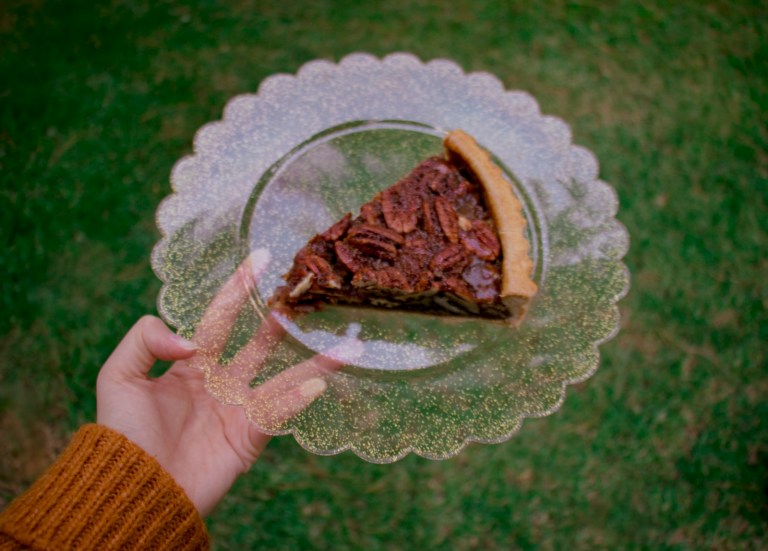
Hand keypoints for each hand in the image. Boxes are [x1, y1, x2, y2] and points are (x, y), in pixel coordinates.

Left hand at [96, 251, 347, 515]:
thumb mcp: (118, 376)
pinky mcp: (250, 435)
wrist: (136, 489)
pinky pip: (279, 411)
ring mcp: (238, 408)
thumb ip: (146, 340)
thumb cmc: (123, 433)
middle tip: (308, 296)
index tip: (261, 259)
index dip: (238, 288)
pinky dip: (299, 398)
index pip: (220, 317)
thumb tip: (192, 339)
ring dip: (316, 361)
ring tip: (348, 344)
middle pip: (261, 343)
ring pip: (284, 376)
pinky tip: (318, 382)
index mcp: (190, 363)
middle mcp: (220, 381)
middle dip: (284, 320)